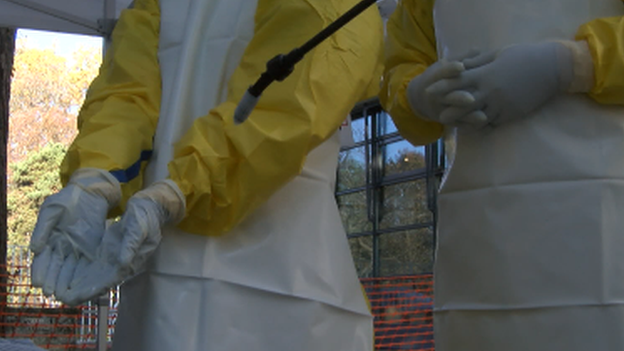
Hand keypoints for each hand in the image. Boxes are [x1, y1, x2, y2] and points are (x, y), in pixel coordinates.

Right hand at [29, 168, 120, 296]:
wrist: (91, 192)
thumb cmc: (68, 199)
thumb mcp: (52, 210)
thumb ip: (42, 229)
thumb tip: (34, 249)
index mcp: (49, 240)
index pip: (42, 260)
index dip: (39, 272)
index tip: (37, 284)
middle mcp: (62, 248)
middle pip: (56, 268)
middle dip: (53, 282)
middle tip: (51, 295)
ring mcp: (78, 249)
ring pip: (70, 270)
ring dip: (67, 283)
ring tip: (65, 296)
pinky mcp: (92, 248)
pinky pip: (87, 264)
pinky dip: (83, 275)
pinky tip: (83, 286)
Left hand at [54, 180, 185, 305]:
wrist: (148, 208)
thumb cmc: (146, 218)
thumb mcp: (139, 229)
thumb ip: (130, 245)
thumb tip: (122, 264)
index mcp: (130, 261)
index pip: (110, 280)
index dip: (93, 289)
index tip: (79, 297)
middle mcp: (121, 264)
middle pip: (99, 282)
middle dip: (82, 292)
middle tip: (63, 300)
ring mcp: (113, 258)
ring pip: (94, 276)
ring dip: (79, 285)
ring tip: (61, 293)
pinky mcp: (108, 251)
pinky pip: (93, 265)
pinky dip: (81, 272)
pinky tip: (67, 277)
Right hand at [406, 50, 493, 127]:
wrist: (420, 99)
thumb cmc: (437, 78)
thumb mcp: (444, 66)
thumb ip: (460, 58)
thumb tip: (478, 50)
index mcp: (435, 78)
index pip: (442, 73)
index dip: (450, 69)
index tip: (461, 66)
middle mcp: (437, 95)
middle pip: (448, 96)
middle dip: (459, 98)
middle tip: (471, 98)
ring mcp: (442, 110)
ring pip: (455, 114)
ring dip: (468, 117)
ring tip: (483, 118)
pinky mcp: (449, 121)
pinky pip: (460, 125)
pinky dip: (472, 127)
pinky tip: (486, 126)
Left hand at [427, 42, 575, 126]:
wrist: (550, 69)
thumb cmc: (522, 57)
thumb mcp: (497, 55)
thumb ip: (476, 62)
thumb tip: (458, 65)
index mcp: (485, 75)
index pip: (457, 82)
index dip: (442, 87)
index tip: (429, 91)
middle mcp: (490, 92)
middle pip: (462, 105)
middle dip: (449, 110)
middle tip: (438, 115)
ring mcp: (500, 105)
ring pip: (476, 118)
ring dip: (464, 122)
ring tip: (454, 125)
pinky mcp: (509, 115)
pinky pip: (491, 123)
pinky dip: (482, 125)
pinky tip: (475, 126)